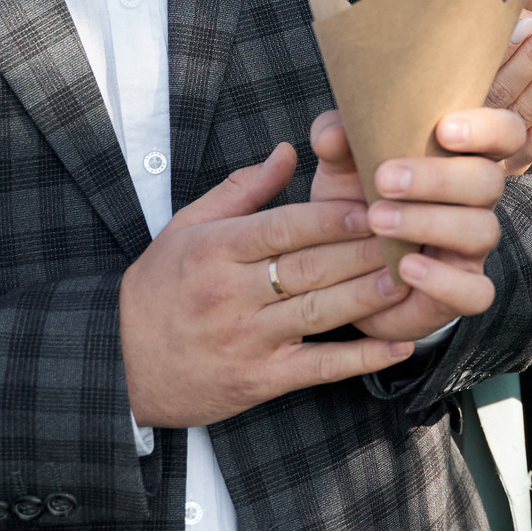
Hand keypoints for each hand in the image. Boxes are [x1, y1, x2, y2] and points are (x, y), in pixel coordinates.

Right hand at [120, 143, 414, 428]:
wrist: (119, 366)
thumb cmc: (158, 290)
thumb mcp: (185, 229)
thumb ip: (240, 191)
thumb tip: (286, 151)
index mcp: (214, 250)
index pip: (284, 227)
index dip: (333, 216)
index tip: (376, 203)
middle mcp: (231, 294)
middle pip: (309, 267)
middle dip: (364, 250)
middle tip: (412, 234)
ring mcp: (246, 339)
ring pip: (319, 312)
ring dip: (370, 296)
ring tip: (412, 277)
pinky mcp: (259, 379)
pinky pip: (317, 367)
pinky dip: (360, 358)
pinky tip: (398, 345)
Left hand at [309, 106, 523, 343]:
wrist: (346, 274)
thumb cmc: (355, 203)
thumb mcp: (341, 168)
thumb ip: (337, 141)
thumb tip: (333, 133)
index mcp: (460, 159)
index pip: (505, 132)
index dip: (488, 128)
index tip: (444, 129)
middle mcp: (475, 201)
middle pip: (490, 181)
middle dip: (439, 178)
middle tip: (384, 180)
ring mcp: (472, 249)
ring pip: (482, 230)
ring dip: (430, 223)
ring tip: (378, 222)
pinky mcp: (463, 291)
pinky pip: (477, 292)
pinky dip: (443, 280)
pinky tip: (405, 268)